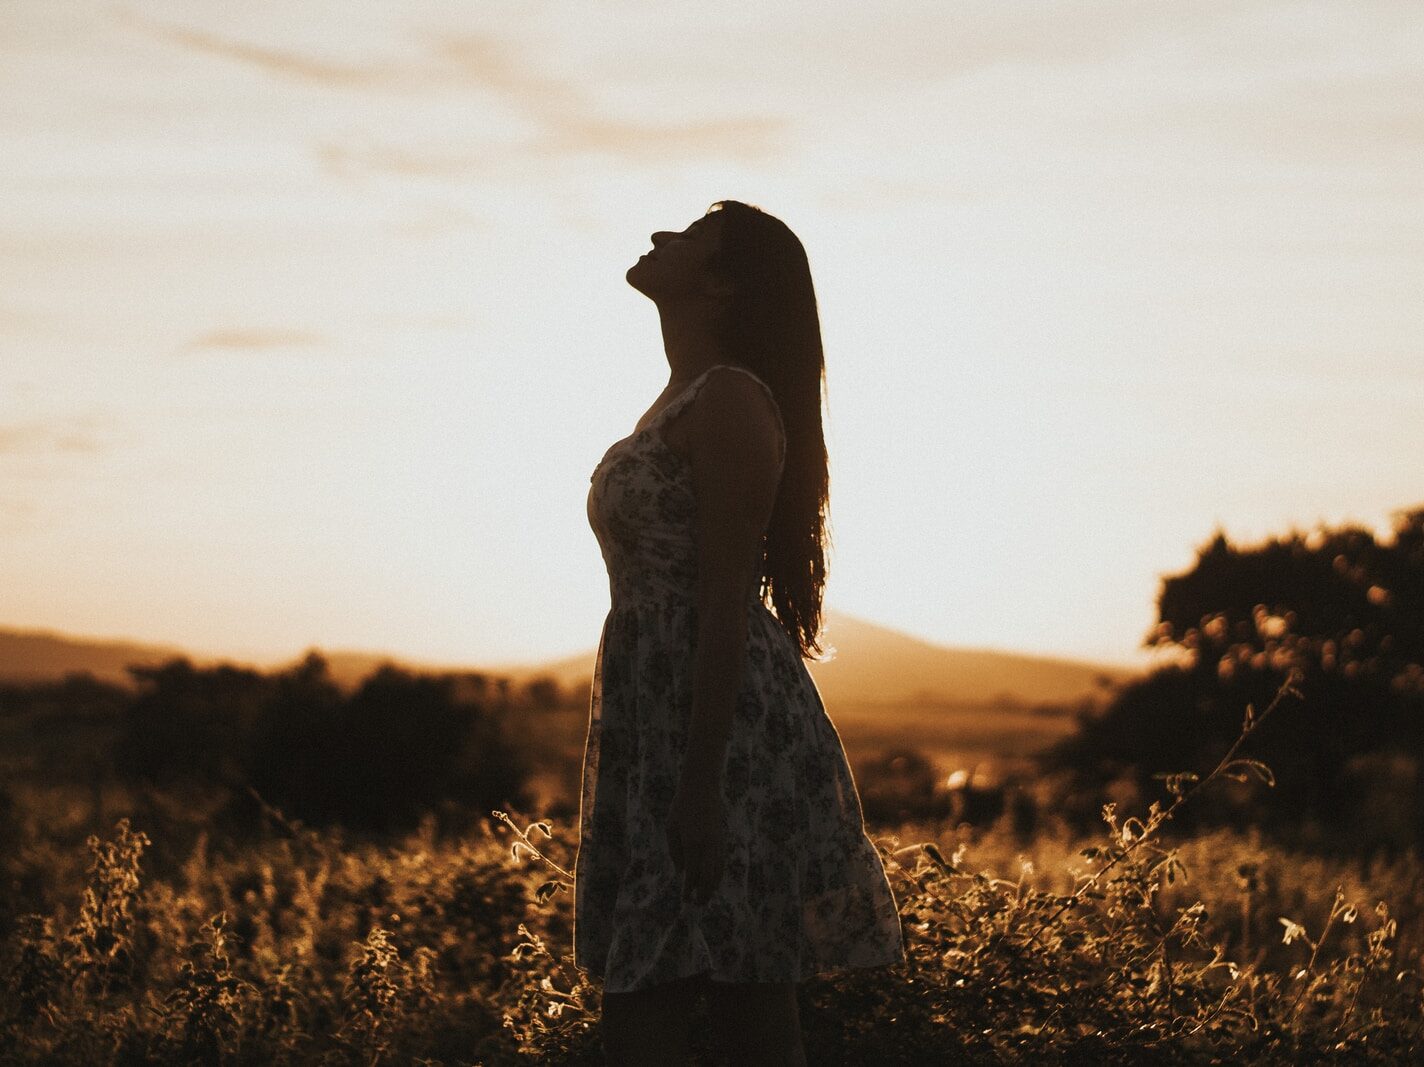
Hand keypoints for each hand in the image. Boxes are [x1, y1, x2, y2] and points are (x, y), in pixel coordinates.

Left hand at [666, 776, 726, 906]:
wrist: (702, 787)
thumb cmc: (681, 806)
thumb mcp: (671, 827)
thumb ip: (675, 851)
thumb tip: (681, 871)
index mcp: (692, 844)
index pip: (692, 873)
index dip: (689, 889)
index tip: (685, 900)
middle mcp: (707, 846)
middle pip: (708, 876)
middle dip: (704, 892)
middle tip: (698, 904)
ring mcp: (718, 842)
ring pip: (718, 870)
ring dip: (713, 886)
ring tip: (707, 896)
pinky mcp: (723, 838)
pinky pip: (722, 861)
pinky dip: (719, 874)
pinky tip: (714, 880)